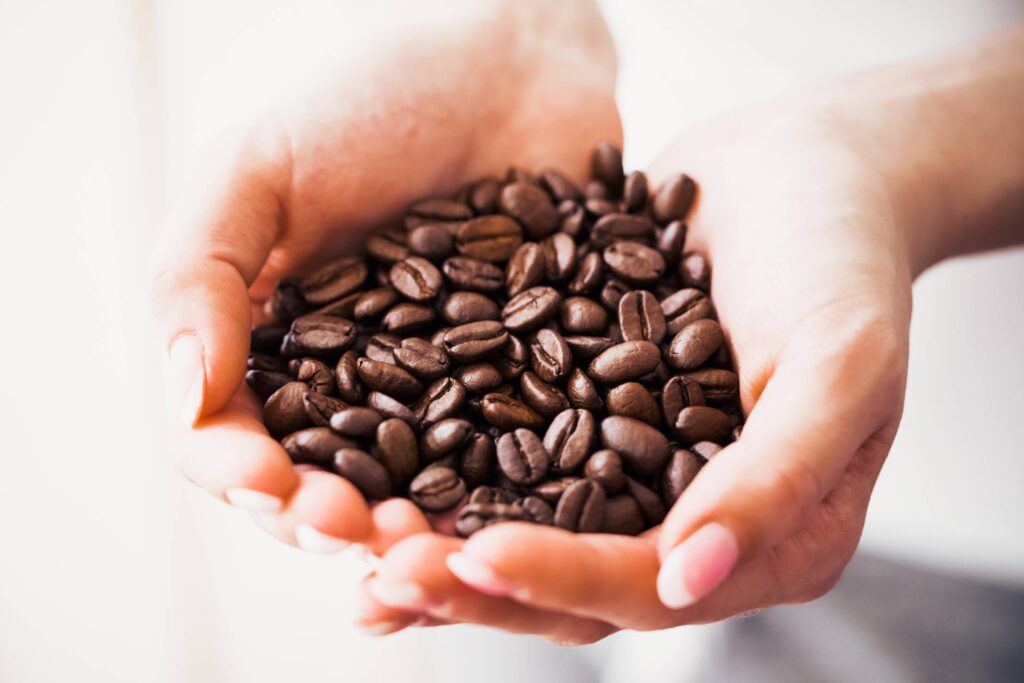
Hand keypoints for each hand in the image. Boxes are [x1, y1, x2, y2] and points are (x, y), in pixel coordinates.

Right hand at [149, 0, 620, 554]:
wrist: (510, 62)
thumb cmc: (370, 99)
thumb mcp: (256, 168)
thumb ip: (199, 275)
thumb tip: (189, 402)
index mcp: (270, 347)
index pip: (232, 441)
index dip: (245, 477)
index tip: (275, 486)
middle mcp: (350, 385)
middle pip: (324, 488)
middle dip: (330, 523)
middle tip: (361, 532)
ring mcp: (440, 394)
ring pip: (415, 494)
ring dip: (416, 535)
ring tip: (436, 546)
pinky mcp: (525, 388)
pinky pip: (513, 460)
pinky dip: (506, 500)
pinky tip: (516, 521)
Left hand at [354, 99, 912, 638]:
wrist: (807, 163)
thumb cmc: (842, 256)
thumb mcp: (839, 363)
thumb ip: (777, 477)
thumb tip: (691, 577)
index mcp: (767, 538)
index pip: (650, 588)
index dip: (566, 579)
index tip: (478, 554)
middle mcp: (690, 520)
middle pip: (574, 581)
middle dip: (479, 582)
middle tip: (386, 569)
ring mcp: (633, 472)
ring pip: (528, 529)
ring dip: (445, 541)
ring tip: (356, 540)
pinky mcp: (584, 414)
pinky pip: (506, 452)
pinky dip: (441, 466)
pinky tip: (368, 468)